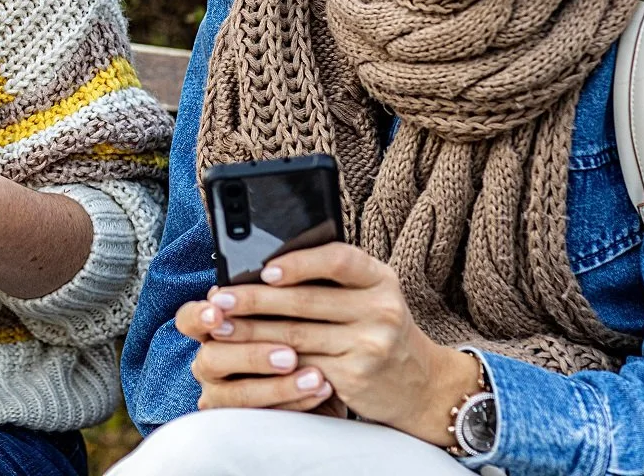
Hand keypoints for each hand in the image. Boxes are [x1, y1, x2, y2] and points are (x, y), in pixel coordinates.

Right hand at [176, 292, 341, 415]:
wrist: (333, 375)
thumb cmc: (307, 332)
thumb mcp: (294, 308)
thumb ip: (280, 292)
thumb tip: (280, 267)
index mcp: (214, 327)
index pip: (188, 319)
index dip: (199, 315)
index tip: (218, 312)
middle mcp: (211, 360)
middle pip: (211, 357)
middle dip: (251, 355)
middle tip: (288, 354)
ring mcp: (223, 394)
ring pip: (233, 394)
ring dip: (276, 385)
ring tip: (315, 376)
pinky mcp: (245, 421)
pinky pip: (261, 416)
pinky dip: (292, 402)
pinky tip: (321, 389)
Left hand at [199, 244, 480, 444]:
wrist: (423, 384)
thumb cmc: (380, 328)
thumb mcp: (370, 294)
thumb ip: (332, 276)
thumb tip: (265, 264)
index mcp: (380, 279)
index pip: (339, 259)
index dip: (299, 263)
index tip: (264, 269)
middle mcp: (380, 310)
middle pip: (306, 301)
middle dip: (255, 300)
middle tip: (220, 298)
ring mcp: (369, 345)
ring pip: (297, 336)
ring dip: (252, 331)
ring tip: (221, 325)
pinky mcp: (355, 377)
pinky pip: (303, 366)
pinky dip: (270, 361)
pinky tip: (247, 356)